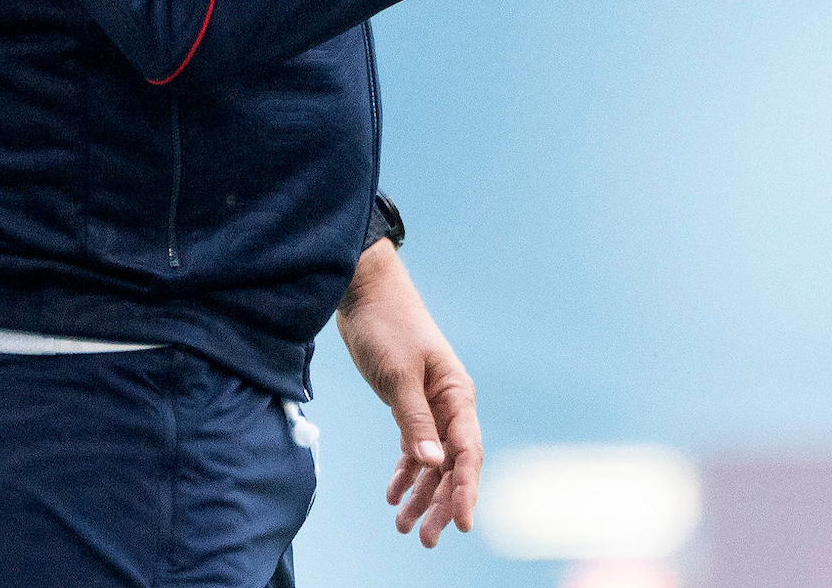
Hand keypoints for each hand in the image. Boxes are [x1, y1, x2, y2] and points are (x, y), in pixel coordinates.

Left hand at [335, 242, 480, 547]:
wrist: (363, 292)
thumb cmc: (386, 326)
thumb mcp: (398, 375)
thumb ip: (415, 419)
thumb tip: (433, 463)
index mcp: (457, 394)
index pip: (467, 452)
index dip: (465, 490)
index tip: (461, 524)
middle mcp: (450, 404)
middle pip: (452, 463)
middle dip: (440, 502)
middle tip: (423, 538)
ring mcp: (430, 405)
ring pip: (433, 460)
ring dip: (421, 493)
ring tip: (404, 526)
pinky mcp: (408, 403)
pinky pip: (414, 446)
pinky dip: (405, 471)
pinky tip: (392, 494)